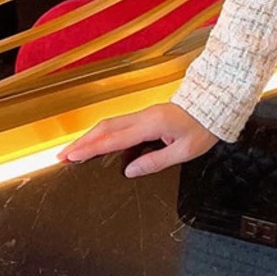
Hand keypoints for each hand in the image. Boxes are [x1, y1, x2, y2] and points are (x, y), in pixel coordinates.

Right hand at [58, 102, 216, 177]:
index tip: (71, 157)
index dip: (91, 148)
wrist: (215, 105)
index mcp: (151, 125)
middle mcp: (143, 117)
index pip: (114, 139)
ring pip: (109, 124)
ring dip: (89, 137)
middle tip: (61, 157)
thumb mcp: (184, 151)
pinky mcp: (146, 116)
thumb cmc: (203, 128)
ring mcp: (144, 114)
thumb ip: (156, 161)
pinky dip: (102, 133)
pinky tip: (96, 142)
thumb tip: (129, 171)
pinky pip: (118, 124)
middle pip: (105, 128)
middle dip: (82, 142)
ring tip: (72, 151)